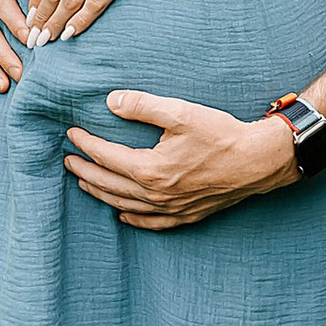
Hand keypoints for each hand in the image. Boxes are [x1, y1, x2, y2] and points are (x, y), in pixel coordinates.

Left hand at [63, 92, 299, 229]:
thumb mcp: (181, 112)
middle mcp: (157, 194)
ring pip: (125, 205)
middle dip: (84, 171)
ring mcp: (172, 209)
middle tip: (67, 161)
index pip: (106, 156)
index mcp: (150, 169)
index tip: (71, 134)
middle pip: (109, 184)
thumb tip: (111, 102)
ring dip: (101, 193)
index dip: (85, 144)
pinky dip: (133, 219)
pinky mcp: (188, 215)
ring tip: (84, 182)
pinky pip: (152, 223)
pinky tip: (122, 216)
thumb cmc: (222, 134)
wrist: (259, 161)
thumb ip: (143, 106)